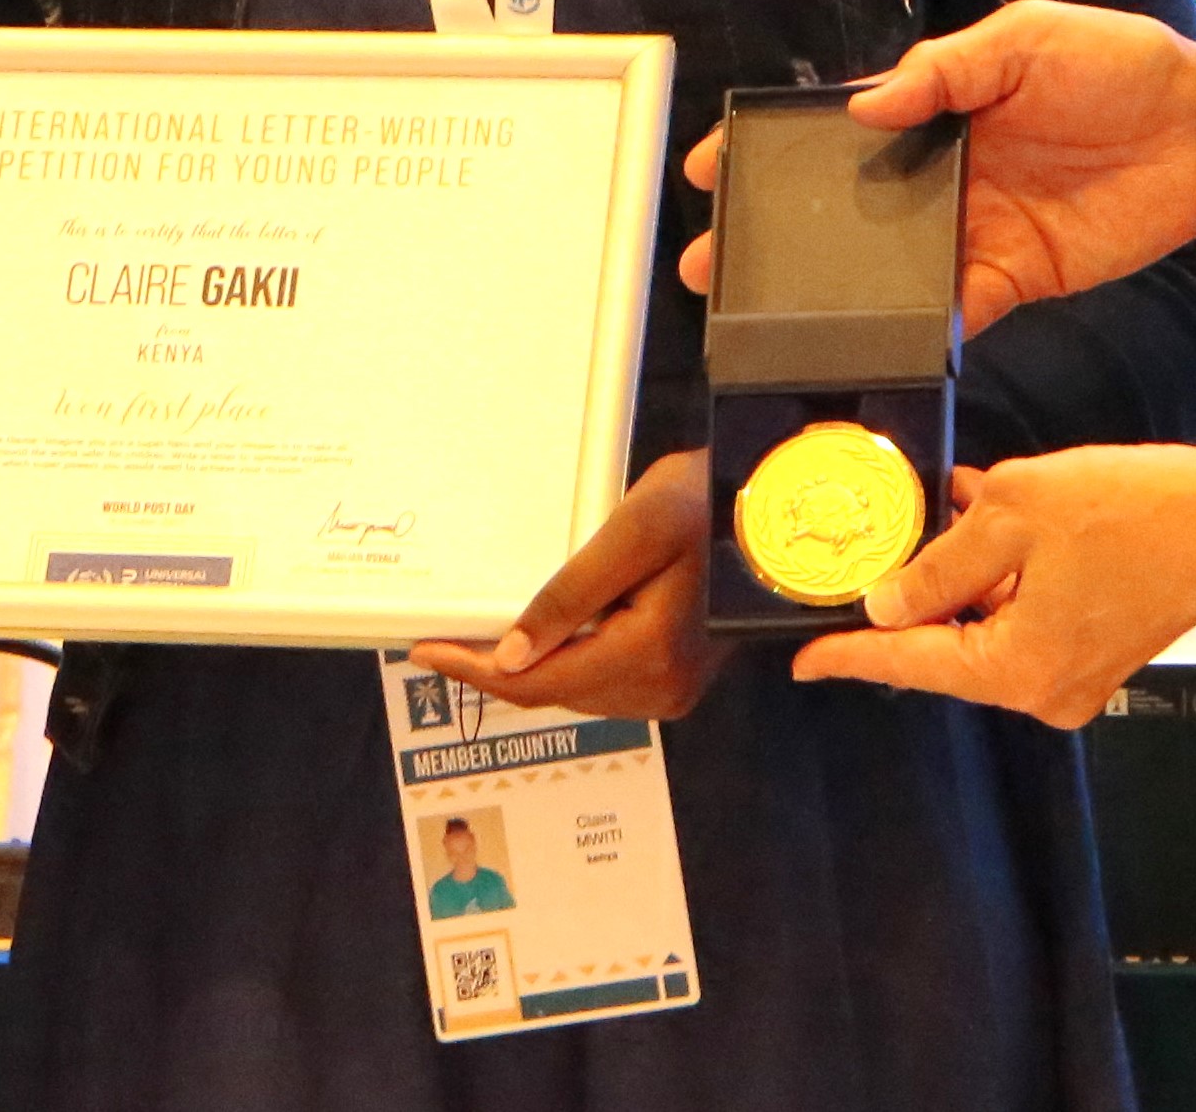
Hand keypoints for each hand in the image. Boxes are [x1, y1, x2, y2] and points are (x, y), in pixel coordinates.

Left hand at [410, 451, 723, 723]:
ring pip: (578, 690)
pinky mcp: (679, 678)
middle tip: (443, 641)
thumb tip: (511, 657)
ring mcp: (676, 690)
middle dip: (497, 670)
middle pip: (557, 692)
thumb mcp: (632, 532)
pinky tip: (541, 640)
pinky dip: (565, 662)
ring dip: (530, 669)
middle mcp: (664, 690)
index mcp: (649, 656)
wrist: (770, 510)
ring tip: (480, 640)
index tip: (425, 651)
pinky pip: (604, 680)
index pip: (541, 681)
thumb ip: (570, 595)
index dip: (476, 670)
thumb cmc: (704, 503)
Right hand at [675, 1, 1195, 329]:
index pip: (837, 127)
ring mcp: (974, 230)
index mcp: (937, 106)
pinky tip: (869, 345)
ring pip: (884, 269)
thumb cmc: (1122, 66)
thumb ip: (947, 72)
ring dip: (829, 293)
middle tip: (711, 266)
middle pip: (842, 210)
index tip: (712, 165)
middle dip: (775, 237)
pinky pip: (951, 310)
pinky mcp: (1013, 277)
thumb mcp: (1029, 40)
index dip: (774, 148)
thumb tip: (864, 110)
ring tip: (765, 319)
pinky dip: (915, 330)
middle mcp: (942, 174)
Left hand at [789, 443, 1195, 728]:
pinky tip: (991, 522)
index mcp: (1019, 668)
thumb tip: (887, 600)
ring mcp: (1076, 676)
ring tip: (950, 511)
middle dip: (916, 592)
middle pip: (948, 648)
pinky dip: (1003, 580)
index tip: (804, 661)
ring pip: (987, 628)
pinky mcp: (1097, 652)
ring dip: (961, 576)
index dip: (850, 655)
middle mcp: (1046, 690)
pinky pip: (1025, 620)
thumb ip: (939, 562)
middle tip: (883, 544)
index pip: (910, 664)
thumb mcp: (1014, 512)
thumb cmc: (1137, 510)